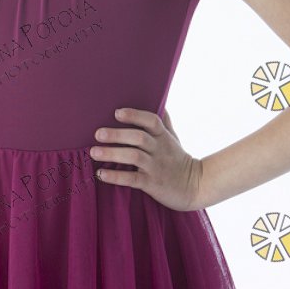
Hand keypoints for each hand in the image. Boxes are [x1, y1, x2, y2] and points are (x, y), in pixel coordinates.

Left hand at [89, 107, 204, 212]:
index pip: (151, 121)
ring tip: (94, 152)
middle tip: (97, 133)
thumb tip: (159, 102)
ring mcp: (156, 167)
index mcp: (163, 137)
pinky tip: (101, 174)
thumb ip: (163, 122)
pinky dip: (116, 176)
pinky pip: (132, 179)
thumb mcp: (173, 138)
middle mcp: (160, 150)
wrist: (195, 186)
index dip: (134, 115)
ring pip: (134, 157)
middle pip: (139, 138)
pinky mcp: (152, 184)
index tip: (117, 112)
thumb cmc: (177, 159)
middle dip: (117, 135)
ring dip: (112, 154)